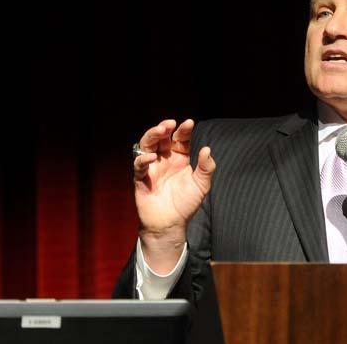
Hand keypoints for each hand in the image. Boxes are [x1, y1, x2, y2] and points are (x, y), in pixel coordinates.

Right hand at [133, 119, 215, 271]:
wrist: (171, 224)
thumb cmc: (186, 204)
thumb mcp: (201, 185)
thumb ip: (206, 168)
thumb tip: (207, 149)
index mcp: (180, 158)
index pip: (180, 139)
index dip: (184, 130)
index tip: (189, 123)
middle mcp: (165, 160)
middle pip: (161, 138)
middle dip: (164, 128)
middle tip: (170, 123)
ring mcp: (152, 168)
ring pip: (147, 146)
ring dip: (152, 136)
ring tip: (160, 130)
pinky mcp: (141, 179)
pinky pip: (139, 166)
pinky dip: (143, 159)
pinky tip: (152, 157)